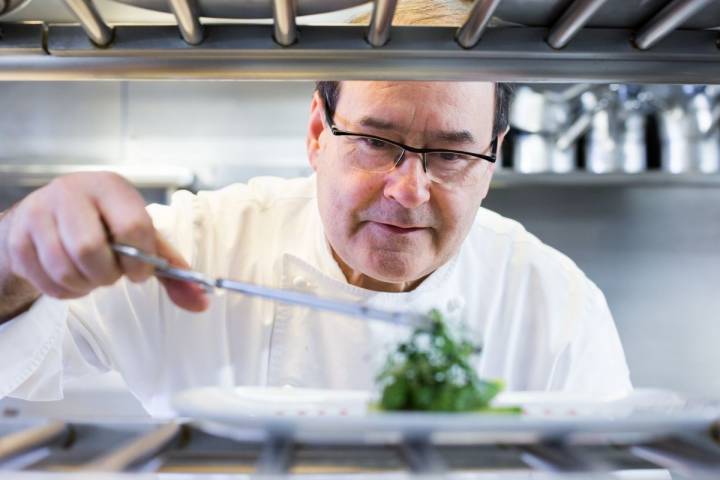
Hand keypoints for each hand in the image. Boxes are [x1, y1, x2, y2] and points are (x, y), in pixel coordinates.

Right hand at [1, 172, 207, 311]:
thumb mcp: (141, 237)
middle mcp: (71, 192)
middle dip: (107, 274)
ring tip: (94, 275)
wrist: (49, 217)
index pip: (132, 226)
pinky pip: (45, 281)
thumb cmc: (106, 225)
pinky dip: (65, 291)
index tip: (140, 272)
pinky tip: (73, 278)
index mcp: (111, 187)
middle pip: (90, 249)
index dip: (140, 260)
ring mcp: (39, 214)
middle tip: (112, 273)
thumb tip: (203, 302)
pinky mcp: (18, 239)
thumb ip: (171, 269)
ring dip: (86, 285)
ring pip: (64, 268)